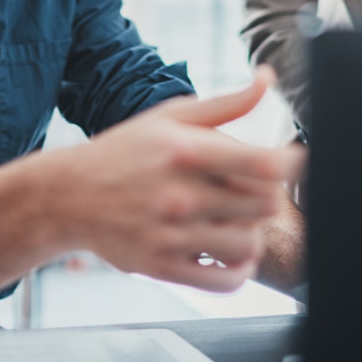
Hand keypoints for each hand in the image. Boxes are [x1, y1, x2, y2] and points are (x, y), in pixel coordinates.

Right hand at [52, 67, 304, 291]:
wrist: (69, 195)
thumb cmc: (125, 151)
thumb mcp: (171, 116)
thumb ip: (226, 103)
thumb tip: (267, 79)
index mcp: (186, 151)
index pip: (262, 165)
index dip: (291, 163)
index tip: (292, 160)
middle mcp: (179, 194)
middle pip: (264, 205)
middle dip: (268, 196)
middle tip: (253, 191)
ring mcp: (171, 234)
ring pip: (249, 245)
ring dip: (254, 233)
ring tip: (239, 221)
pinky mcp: (162, 266)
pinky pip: (225, 282)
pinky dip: (240, 271)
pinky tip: (230, 254)